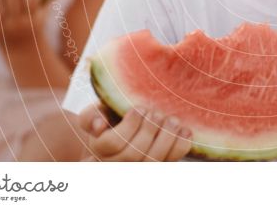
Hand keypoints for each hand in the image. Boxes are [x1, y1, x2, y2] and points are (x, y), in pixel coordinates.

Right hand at [78, 102, 192, 161]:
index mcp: (99, 148)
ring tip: (172, 120)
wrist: (122, 130)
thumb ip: (91, 116)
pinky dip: (180, 146)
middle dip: (148, 131)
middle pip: (134, 154)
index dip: (128, 126)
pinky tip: (185, 130)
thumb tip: (99, 124)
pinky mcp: (158, 166)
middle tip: (156, 113)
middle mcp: (117, 163)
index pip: (112, 143)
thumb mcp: (95, 113)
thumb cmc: (108, 117)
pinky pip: (171, 162)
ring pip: (153, 161)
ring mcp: (139, 167)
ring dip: (166, 139)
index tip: (139, 109)